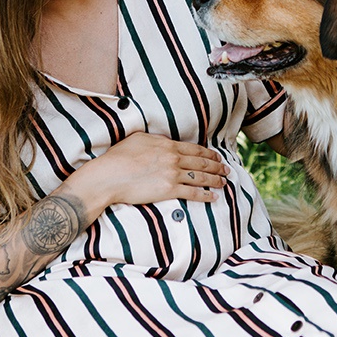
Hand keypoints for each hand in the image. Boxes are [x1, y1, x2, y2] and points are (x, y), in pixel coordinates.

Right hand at [63, 133, 229, 217]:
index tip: (217, 156)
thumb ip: (156, 140)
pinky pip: (193, 193)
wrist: (109, 175)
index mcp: (167, 145)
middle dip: (217, 166)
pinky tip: (214, 196)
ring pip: (201, 177)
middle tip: (227, 169)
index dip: (209, 153)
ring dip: (215, 179)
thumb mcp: (138, 139)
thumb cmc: (118, 157)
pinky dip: (206, 195)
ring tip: (224, 181)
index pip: (194, 149)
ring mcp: (173, 174)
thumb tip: (165, 141)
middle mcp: (173, 158)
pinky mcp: (169, 190)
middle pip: (202, 162)